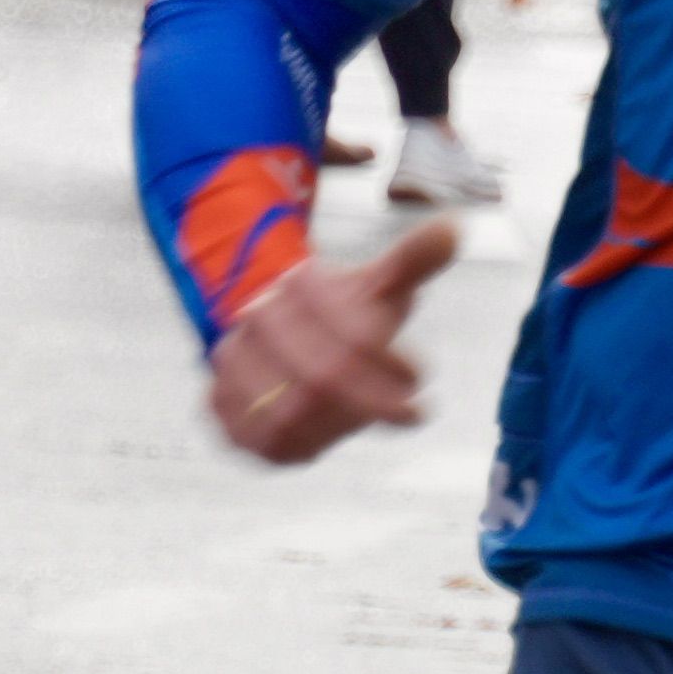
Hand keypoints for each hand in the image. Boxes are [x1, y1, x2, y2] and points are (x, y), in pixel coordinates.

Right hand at [207, 217, 456, 464]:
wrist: (282, 328)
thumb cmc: (345, 311)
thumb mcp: (382, 285)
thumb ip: (415, 261)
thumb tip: (453, 228)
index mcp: (302, 284)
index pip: (354, 335)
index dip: (393, 367)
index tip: (420, 381)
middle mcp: (257, 318)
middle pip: (321, 378)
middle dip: (372, 403)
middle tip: (408, 413)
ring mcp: (232, 361)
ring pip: (287, 416)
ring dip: (337, 426)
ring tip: (362, 418)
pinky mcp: (219, 403)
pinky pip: (259, 441)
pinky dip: (298, 445)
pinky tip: (324, 434)